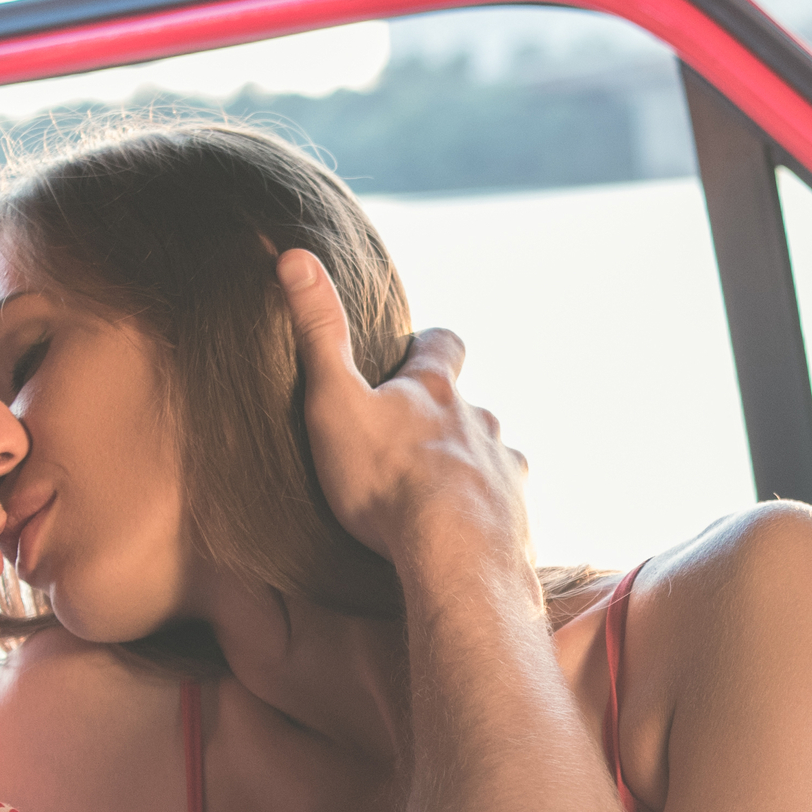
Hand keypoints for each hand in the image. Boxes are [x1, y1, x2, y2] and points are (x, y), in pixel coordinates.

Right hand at [280, 249, 522, 574]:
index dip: (429, 345)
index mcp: (436, 390)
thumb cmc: (384, 479)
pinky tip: (465, 533)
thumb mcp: (334, 400)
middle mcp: (479, 422)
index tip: (413, 352)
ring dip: (468, 465)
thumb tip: (295, 256)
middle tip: (414, 437)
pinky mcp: (515, 518)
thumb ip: (318, 333)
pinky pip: (503, 508)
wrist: (452, 554)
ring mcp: (502, 469)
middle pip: (469, 406)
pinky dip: (485, 513)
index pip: (444, 345)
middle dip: (447, 416)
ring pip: (491, 455)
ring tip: (440, 493)